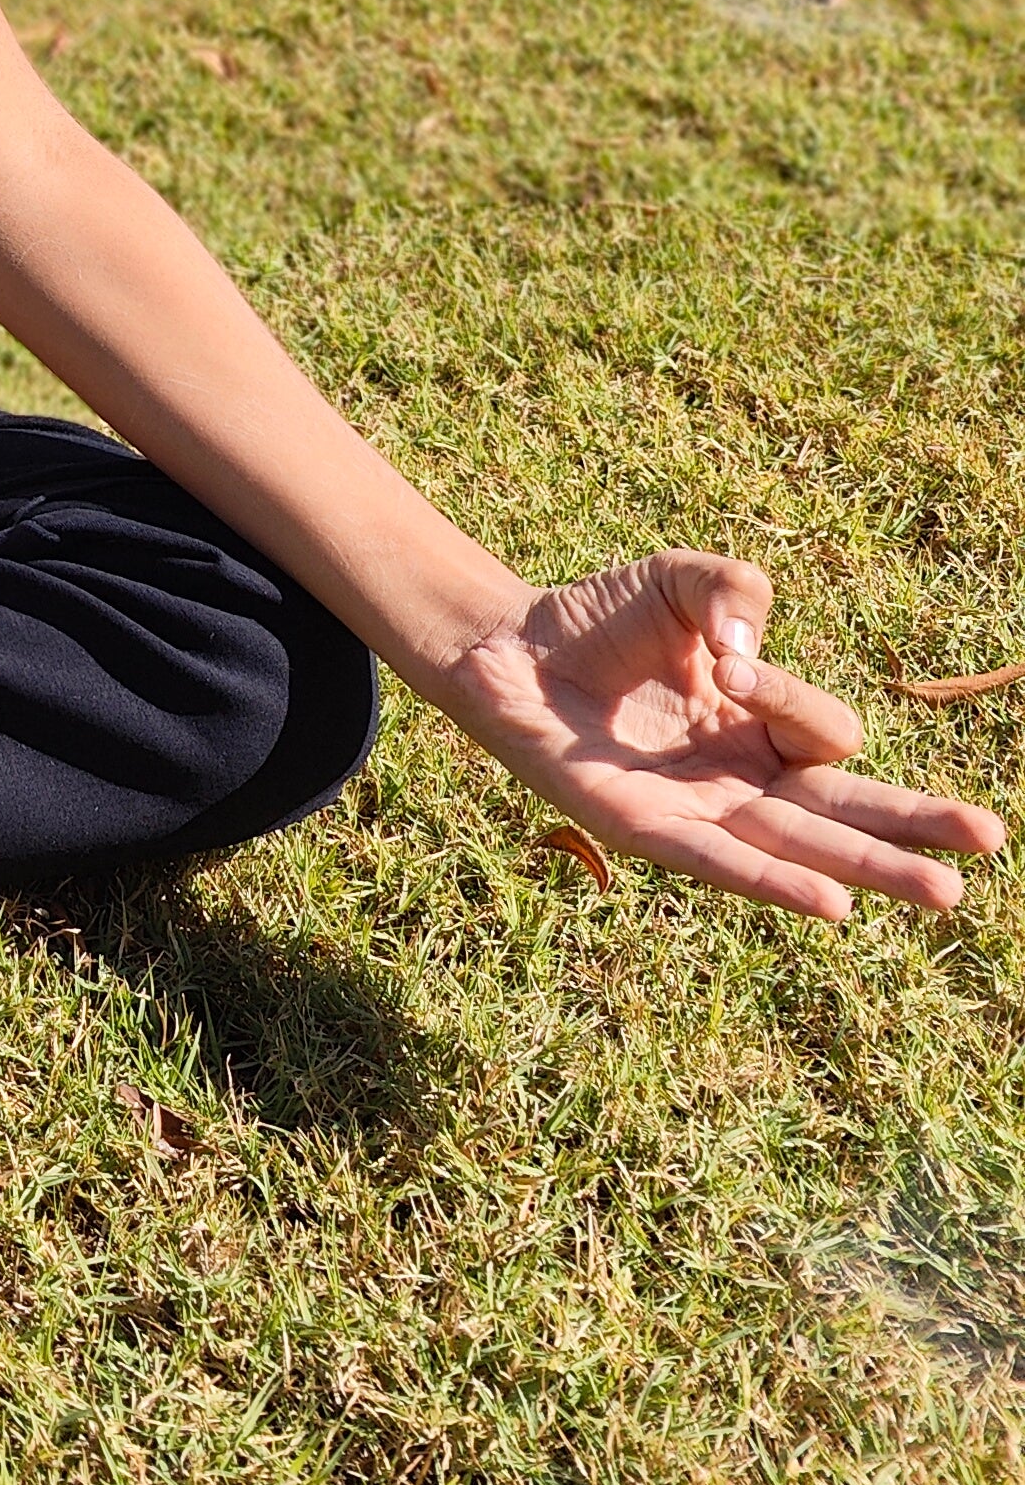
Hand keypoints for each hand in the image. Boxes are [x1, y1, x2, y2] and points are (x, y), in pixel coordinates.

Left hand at [436, 552, 1004, 922]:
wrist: (507, 645)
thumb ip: (733, 589)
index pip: (825, 731)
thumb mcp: (680, 579)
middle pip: (845, 811)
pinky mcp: (645, 829)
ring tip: (941, 893)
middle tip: (989, 838)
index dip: (791, 697)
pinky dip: (774, 884)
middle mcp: (743, 778)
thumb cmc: (600, 617)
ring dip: (867, 871)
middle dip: (913, 828)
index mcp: (764, 726)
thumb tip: (744, 653)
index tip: (729, 660)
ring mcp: (700, 810)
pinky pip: (720, 863)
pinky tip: (831, 905)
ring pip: (799, 848)